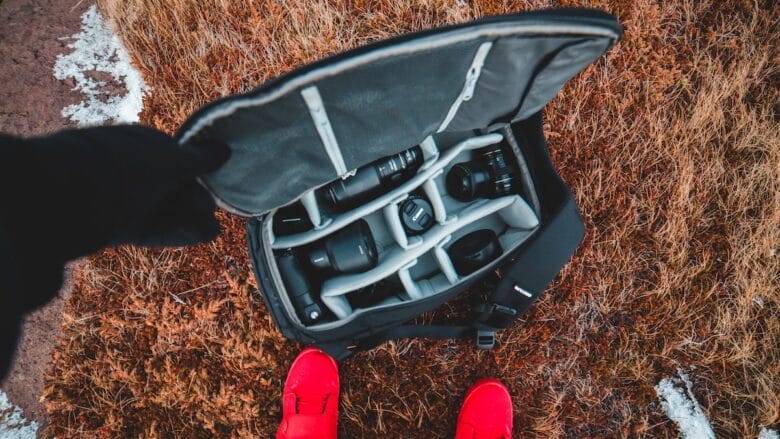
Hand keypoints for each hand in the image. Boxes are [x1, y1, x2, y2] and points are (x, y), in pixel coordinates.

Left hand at [3, 125, 229, 264]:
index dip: (198, 173)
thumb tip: (225, 150)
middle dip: (195, 199)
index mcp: (142, 144)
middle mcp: (133, 171)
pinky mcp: (121, 227)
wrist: (79, 192)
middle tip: (214, 209)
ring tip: (213, 230)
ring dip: (190, 219)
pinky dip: (179, 233)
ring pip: (165, 210)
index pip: (176, 159)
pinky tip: (202, 235)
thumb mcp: (173, 159)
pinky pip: (155, 229)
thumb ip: (201, 158)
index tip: (215, 184)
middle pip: (172, 187)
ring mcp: (126, 201)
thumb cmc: (132, 165)